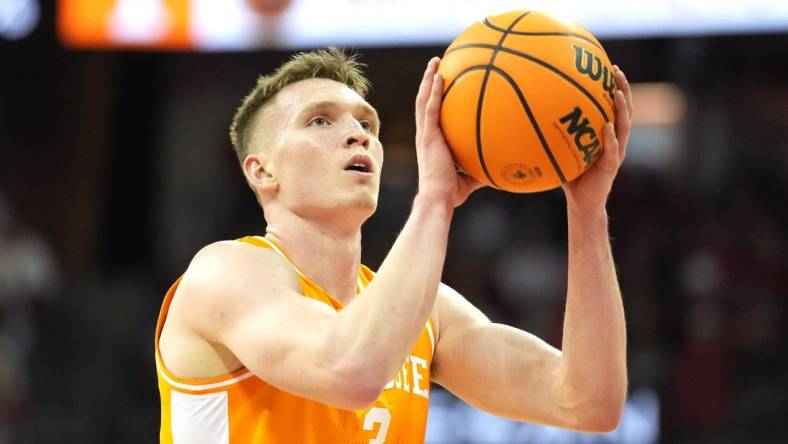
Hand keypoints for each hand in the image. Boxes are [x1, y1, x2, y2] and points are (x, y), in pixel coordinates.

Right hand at [414, 58, 484, 206]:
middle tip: (436, 64)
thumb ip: (482, 169)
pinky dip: (434, 91)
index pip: (430, 115)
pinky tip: (440, 76)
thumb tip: (502, 169)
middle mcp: (425, 135)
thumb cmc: (451, 193)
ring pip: (423, 100)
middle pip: (424, 101)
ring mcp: (425, 134)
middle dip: (429, 81)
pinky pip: (431, 108)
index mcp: (431, 142)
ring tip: (435, 62)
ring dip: (429, 79)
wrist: (439, 198)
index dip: (432, 98)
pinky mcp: (428, 136)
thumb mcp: (470, 178)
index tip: (440, 84)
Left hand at [562, 65, 632, 212]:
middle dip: (622, 88)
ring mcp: (616, 153)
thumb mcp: (562, 151)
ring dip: (622, 109)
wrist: (583, 203)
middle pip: (624, 109)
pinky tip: (608, 126)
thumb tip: (529, 116)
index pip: (612, 105)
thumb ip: (553, 135)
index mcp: (606, 134)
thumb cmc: (571, 176)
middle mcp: (615, 140)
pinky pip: (612, 149)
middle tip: (615, 70)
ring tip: (618, 93)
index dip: (613, 86)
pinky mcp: (611, 167)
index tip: (608, 66)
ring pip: (624, 126)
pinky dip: (611, 137)